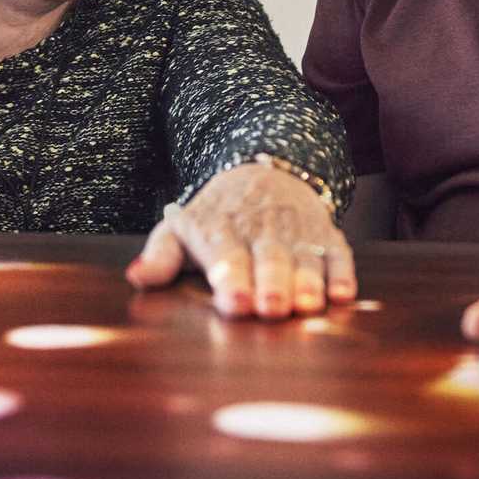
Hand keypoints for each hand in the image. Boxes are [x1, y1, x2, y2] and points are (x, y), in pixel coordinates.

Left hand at [125, 163, 357, 318]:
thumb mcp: (180, 229)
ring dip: (308, 282)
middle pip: (268, 258)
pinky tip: (343, 294)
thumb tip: (135, 277)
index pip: (225, 254)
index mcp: (220, 230)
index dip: (231, 278)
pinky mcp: (325, 234)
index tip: (234, 303)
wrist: (263, 170)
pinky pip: (338, 253)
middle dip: (271, 283)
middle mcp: (261, 230)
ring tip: (307, 305)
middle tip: (271, 308)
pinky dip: (342, 273)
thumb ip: (160, 257)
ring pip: (305, 257)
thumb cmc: (215, 215)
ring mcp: (297, 232)